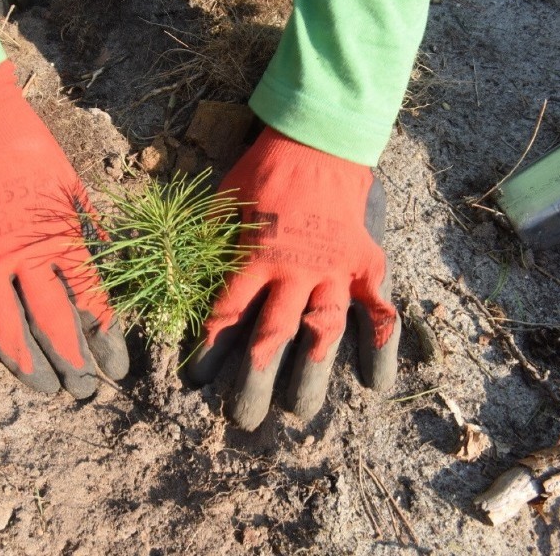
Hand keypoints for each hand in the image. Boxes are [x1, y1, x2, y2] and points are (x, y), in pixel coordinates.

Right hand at [0, 61, 127, 399]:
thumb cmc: (31, 154)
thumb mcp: (75, 193)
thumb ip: (92, 238)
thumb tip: (116, 276)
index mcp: (62, 244)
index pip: (93, 308)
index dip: (107, 344)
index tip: (117, 369)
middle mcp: (24, 263)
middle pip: (54, 330)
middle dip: (74, 367)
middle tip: (84, 391)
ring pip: (8, 335)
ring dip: (31, 369)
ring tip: (48, 391)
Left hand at [189, 127, 400, 429]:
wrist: (318, 139)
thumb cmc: (262, 170)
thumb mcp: (223, 200)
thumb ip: (207, 241)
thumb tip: (178, 276)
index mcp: (252, 256)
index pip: (226, 314)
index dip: (209, 351)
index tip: (194, 382)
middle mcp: (293, 270)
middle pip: (272, 336)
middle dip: (255, 380)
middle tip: (243, 420)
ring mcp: (332, 269)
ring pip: (323, 331)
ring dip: (312, 375)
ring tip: (300, 413)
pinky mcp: (362, 262)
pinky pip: (377, 308)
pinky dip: (381, 345)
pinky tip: (376, 383)